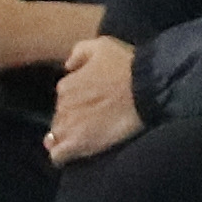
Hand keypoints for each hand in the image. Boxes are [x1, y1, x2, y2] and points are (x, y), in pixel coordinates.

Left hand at [46, 35, 140, 164]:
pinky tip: (75, 154)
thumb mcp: (102, 45)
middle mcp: (62, 105)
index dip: (77, 102)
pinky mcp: (77, 145)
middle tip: (94, 122)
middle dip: (72, 120)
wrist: (145, 89)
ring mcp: (67, 126)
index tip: (92, 104)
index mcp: (66, 85)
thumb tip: (68, 66)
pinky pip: (58, 156)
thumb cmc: (126, 65)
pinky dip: (63, 156)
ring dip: (67, 138)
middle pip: (60, 117)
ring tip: (86, 139)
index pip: (63, 98)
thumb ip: (79, 52)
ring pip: (57, 136)